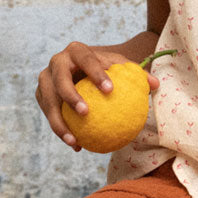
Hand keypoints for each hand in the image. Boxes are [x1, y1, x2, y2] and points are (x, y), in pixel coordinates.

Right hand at [35, 42, 151, 150]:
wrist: (85, 68)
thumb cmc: (108, 69)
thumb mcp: (121, 67)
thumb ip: (138, 74)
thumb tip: (155, 85)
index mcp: (77, 51)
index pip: (86, 59)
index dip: (96, 73)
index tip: (110, 90)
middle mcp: (57, 62)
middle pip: (59, 79)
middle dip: (70, 96)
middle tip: (86, 113)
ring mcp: (46, 80)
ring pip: (49, 101)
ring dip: (59, 122)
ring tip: (75, 140)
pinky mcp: (42, 96)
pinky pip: (49, 115)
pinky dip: (61, 130)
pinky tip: (77, 146)